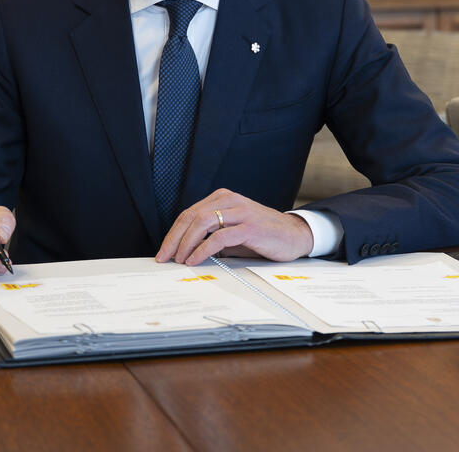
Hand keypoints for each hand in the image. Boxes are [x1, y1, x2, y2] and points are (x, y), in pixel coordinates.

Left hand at [156, 188, 314, 266]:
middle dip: (174, 239)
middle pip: (192, 217)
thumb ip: (212, 234)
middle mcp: (231, 201)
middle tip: (164, 257)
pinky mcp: (250, 227)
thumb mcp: (234, 229)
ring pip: (203, 222)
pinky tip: (195, 259)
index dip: (173, 232)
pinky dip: (203, 249)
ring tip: (179, 260)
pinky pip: (219, 237)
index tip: (164, 251)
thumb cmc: (263, 234)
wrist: (295, 235)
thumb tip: (184, 252)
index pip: (190, 213)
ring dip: (186, 243)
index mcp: (224, 198)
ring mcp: (241, 212)